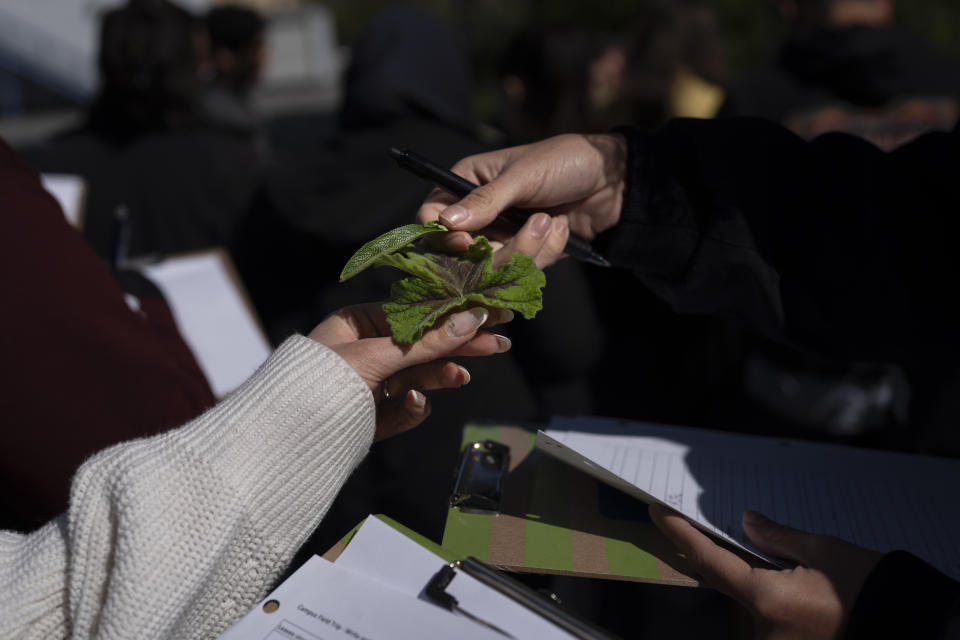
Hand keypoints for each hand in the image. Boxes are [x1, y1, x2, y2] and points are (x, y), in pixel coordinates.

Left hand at [308, 303, 511, 440]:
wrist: (286, 441)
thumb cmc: (321, 382)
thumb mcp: (378, 356)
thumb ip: (427, 341)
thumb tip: (472, 319)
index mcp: (355, 325)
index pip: (415, 314)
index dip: (451, 315)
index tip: (487, 314)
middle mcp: (361, 351)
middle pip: (421, 345)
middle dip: (457, 345)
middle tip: (498, 345)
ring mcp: (365, 385)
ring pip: (415, 376)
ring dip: (440, 375)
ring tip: (462, 377)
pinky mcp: (369, 417)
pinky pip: (402, 408)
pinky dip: (413, 407)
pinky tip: (415, 405)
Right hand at [415, 133, 626, 268]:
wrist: (613, 181)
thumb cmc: (564, 161)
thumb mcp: (524, 175)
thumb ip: (486, 200)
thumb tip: (446, 222)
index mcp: (465, 182)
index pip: (432, 217)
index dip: (444, 236)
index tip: (466, 243)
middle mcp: (477, 214)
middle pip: (462, 254)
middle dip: (501, 248)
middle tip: (536, 224)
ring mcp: (501, 237)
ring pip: (494, 268)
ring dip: (529, 249)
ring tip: (554, 221)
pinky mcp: (524, 255)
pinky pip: (522, 272)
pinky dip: (546, 252)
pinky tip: (563, 228)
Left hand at [650, 504, 882, 639]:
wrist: (907, 622)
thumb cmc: (868, 587)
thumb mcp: (822, 550)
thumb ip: (775, 536)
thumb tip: (746, 523)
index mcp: (766, 599)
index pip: (708, 561)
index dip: (679, 534)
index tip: (658, 513)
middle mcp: (761, 629)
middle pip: (725, 584)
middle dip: (726, 557)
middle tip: (741, 534)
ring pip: (744, 602)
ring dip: (751, 580)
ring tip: (785, 566)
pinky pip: (761, 618)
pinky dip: (764, 596)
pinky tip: (787, 584)